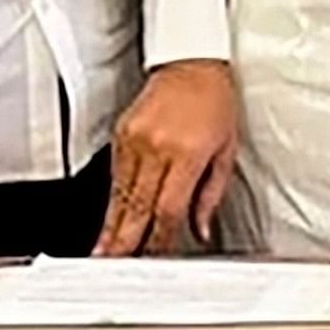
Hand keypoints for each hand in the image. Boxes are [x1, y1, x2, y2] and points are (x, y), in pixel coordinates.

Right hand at [96, 60, 239, 255]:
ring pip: (121, 195)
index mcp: (188, 154)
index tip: (158, 256)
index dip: (162, 239)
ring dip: (112, 227)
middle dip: (126, 242)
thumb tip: (201, 229)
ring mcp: (136, 140)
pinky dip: (112, 200)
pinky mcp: (122, 134)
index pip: (169, 210)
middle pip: (138, 207)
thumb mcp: (227, 150)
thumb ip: (211, 194)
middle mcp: (158, 148)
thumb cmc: (215, 101)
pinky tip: (108, 218)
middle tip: (115, 267)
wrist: (192, 62)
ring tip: (103, 252)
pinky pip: (115, 175)